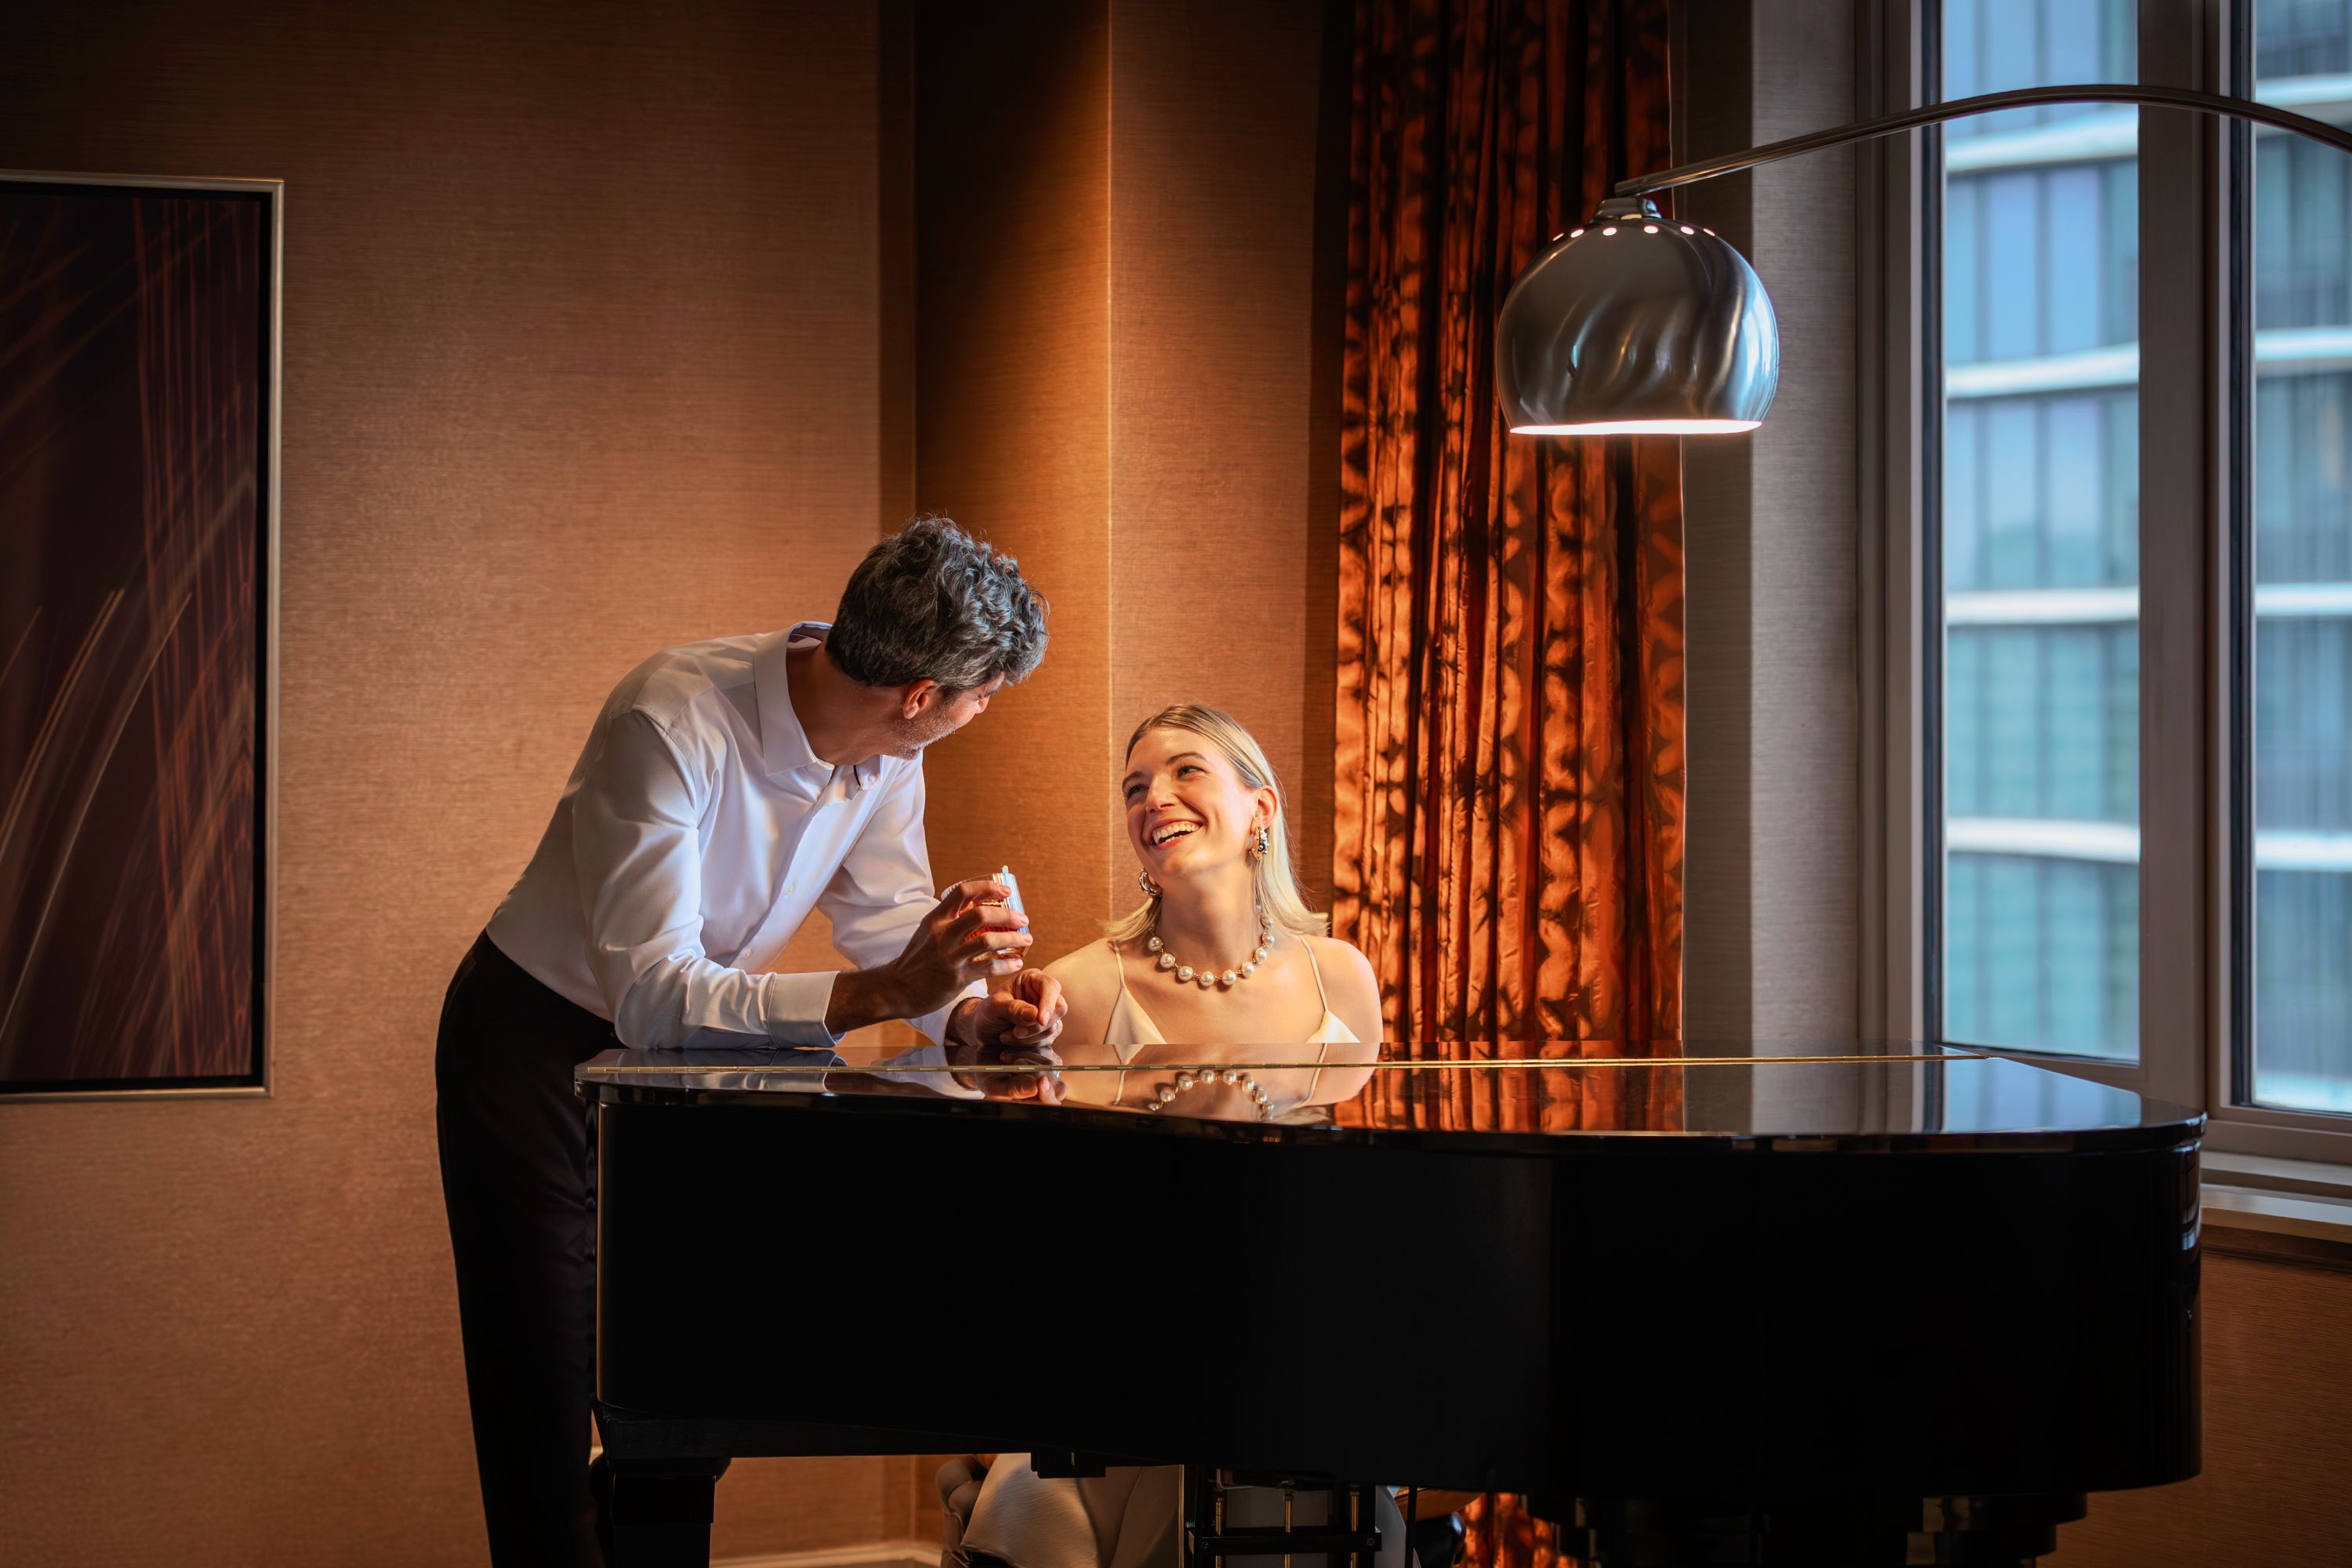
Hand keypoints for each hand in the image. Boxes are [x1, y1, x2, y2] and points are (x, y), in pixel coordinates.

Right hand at [845, 878, 1031, 1028]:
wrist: (897, 988)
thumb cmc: (917, 958)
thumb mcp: (928, 931)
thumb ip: (950, 918)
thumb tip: (980, 904)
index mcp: (935, 919)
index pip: (963, 892)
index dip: (988, 888)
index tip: (1006, 892)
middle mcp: (942, 934)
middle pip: (981, 915)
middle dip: (1008, 915)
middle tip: (1023, 919)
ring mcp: (949, 956)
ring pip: (989, 941)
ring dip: (1013, 939)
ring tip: (1027, 940)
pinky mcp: (956, 977)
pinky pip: (988, 967)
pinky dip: (1006, 963)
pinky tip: (1016, 962)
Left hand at [947, 969, 1068, 1102]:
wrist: (983, 1029)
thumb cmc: (987, 1012)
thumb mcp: (994, 1007)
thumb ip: (1013, 1008)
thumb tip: (1035, 1015)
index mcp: (1032, 979)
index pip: (1051, 986)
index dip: (1048, 1003)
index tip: (1040, 1020)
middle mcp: (1044, 994)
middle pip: (1059, 1008)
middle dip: (1037, 1026)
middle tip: (1015, 1033)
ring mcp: (1047, 1012)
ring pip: (1053, 1027)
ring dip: (1029, 1038)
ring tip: (1006, 1036)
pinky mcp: (1047, 1030)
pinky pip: (1048, 1040)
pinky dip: (1030, 1045)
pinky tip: (1013, 1044)